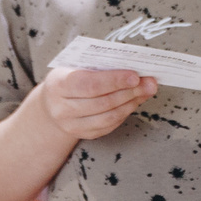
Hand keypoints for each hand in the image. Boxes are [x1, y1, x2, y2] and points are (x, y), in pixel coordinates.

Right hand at [38, 65, 156, 139]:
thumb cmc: (68, 77)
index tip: (135, 76)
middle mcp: (62, 108)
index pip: (90, 84)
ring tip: (145, 92)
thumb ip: (100, 66)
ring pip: (108, 117)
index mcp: (58, 85)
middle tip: (149, 83)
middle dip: (129, 92)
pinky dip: (124, 114)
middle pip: (102, 102)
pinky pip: (108, 126)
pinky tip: (133, 102)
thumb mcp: (75, 65)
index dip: (114, 80)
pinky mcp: (83, 134)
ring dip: (131, 104)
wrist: (51, 103)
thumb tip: (134, 69)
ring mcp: (71, 125)